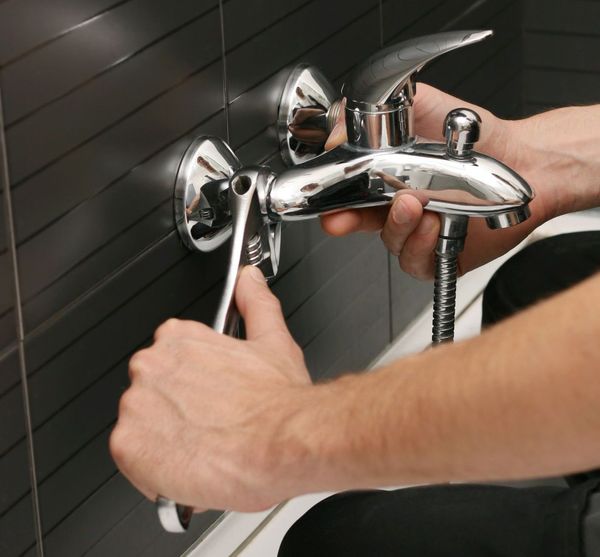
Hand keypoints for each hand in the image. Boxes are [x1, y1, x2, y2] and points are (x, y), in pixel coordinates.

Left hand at [110, 266, 311, 511]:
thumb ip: (256, 303)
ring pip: (142, 427)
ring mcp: (135, 404)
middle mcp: (149, 365)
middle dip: (176, 412)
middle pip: (151, 394)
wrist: (280, 443)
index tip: (206, 399)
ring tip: (205, 448)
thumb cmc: (277, 401)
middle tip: (210, 426)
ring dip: (167, 441)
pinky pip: (134, 460)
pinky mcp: (128, 445)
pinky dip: (157, 470)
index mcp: (178, 338)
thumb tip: (251, 280)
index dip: (190, 387)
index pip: (168, 362)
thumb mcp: (272, 339)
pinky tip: (191, 466)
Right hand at [321, 84, 551, 278]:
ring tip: (419, 204)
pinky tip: (437, 225)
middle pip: (358, 224)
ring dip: (400, 226)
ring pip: (390, 243)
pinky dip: (422, 246)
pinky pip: (417, 262)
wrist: (522, 158)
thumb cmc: (472, 137)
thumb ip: (375, 111)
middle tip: (353, 213)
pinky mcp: (439, 254)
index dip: (331, 203)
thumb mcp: (420, 106)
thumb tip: (335, 134)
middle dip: (349, 221)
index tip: (327, 205)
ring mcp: (418, 233)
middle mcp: (396, 208)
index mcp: (383, 177)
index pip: (345, 196)